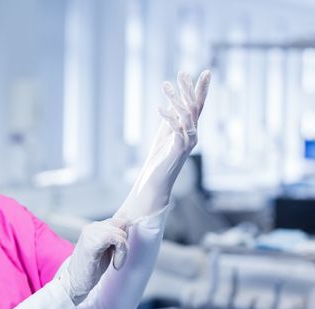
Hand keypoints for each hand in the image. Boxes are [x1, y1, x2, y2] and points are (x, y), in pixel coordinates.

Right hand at [58, 218, 127, 304]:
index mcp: (94, 227)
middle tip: (118, 259)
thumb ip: (114, 237)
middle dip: (125, 244)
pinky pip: (114, 239)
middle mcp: (91, 228)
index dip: (124, 236)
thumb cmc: (91, 268)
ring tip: (116, 263)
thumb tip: (127, 226)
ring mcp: (89, 234)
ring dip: (123, 250)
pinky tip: (115, 264)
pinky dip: (120, 253)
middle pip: (121, 225)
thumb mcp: (106, 249)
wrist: (75, 282)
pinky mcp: (91, 244)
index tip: (120, 251)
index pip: (119, 221)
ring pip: (119, 233)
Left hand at [114, 70, 210, 221]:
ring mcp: (187, 142)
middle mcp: (193, 134)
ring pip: (186, 116)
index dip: (202, 89)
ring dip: (175, 99)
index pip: (198, 105)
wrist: (156, 182)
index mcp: (190, 129)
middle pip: (194, 108)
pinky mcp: (178, 150)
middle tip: (183, 72)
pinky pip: (176, 130)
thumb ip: (170, 117)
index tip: (206, 72)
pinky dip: (168, 118)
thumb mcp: (164, 133)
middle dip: (189, 89)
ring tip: (164, 85)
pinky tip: (159, 108)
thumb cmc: (160, 159)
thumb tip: (170, 99)